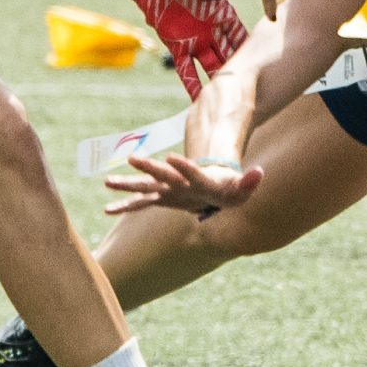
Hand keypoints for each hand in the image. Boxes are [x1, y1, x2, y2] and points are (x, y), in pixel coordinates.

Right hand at [103, 152, 262, 217]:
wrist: (215, 186)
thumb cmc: (229, 188)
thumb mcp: (242, 188)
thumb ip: (249, 182)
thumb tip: (259, 173)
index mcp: (199, 180)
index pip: (192, 172)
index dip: (185, 166)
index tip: (171, 157)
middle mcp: (180, 182)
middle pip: (163, 174)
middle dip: (149, 166)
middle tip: (132, 157)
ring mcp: (168, 189)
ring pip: (146, 186)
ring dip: (128, 184)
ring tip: (107, 181)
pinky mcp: (162, 198)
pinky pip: (140, 204)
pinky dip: (125, 206)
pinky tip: (107, 209)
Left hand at [122, 0, 248, 99]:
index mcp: (222, 14)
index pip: (242, 36)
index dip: (253, 49)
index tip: (269, 63)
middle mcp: (212, 31)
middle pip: (231, 55)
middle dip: (242, 71)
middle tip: (256, 89)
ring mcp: (195, 42)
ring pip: (212, 66)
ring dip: (220, 82)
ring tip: (232, 101)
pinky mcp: (177, 47)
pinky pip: (186, 69)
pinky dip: (192, 84)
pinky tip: (198, 100)